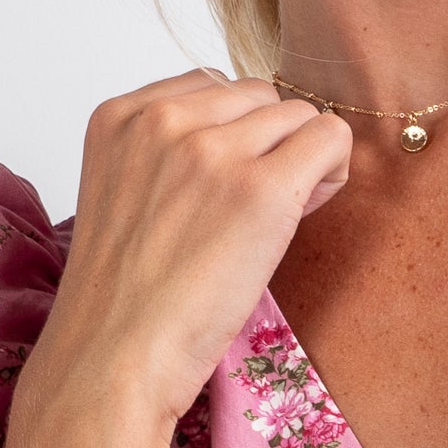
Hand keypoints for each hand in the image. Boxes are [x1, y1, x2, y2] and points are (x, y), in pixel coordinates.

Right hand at [22, 73, 350, 431]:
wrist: (114, 360)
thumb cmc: (127, 302)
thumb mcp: (129, 198)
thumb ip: (173, 153)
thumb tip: (262, 132)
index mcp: (121, 116)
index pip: (212, 86)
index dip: (233, 136)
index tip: (221, 190)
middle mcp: (163, 120)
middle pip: (259, 96)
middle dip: (270, 145)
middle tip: (254, 212)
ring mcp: (210, 150)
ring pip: (298, 115)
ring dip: (302, 161)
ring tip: (273, 221)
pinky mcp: (259, 188)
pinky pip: (330, 138)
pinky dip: (332, 171)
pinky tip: (307, 214)